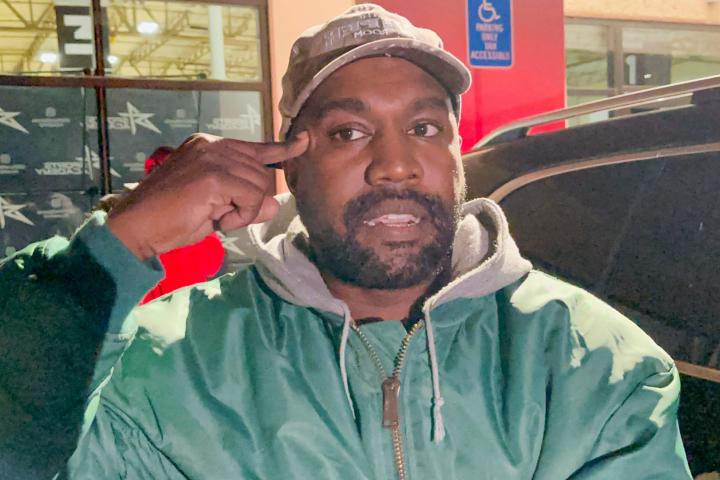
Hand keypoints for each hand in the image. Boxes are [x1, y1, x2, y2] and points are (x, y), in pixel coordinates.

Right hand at [107, 132, 308, 259]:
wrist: (137, 227)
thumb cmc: (171, 220)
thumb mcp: (216, 209)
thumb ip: (247, 202)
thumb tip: (275, 203)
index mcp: (209, 146)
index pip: (256, 147)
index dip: (283, 149)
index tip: (304, 142)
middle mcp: (212, 145)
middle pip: (263, 172)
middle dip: (251, 201)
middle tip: (223, 216)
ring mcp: (213, 158)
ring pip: (260, 185)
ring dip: (245, 211)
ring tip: (216, 218)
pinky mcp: (214, 176)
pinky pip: (252, 198)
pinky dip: (241, 216)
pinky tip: (218, 220)